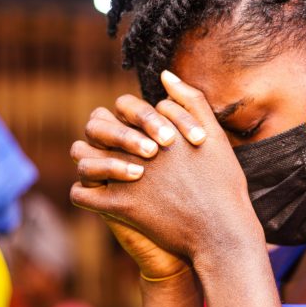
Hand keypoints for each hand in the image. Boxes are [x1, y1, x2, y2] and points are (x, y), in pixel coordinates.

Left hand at [70, 71, 263, 268]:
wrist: (221, 233)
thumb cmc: (223, 185)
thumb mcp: (214, 136)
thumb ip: (190, 101)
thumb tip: (165, 74)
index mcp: (157, 128)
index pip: (125, 108)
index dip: (133, 121)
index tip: (146, 140)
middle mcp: (137, 147)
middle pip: (98, 126)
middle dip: (103, 133)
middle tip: (116, 151)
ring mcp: (125, 177)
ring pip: (83, 157)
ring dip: (89, 159)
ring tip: (102, 170)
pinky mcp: (119, 206)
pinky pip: (82, 194)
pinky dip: (85, 192)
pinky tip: (99, 195)